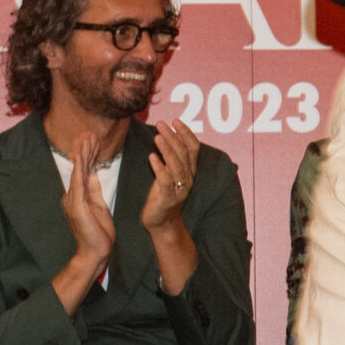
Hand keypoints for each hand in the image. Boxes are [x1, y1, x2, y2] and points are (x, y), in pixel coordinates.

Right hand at [60, 131, 115, 283]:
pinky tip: (82, 157)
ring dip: (82, 154)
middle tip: (89, 132)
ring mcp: (73, 200)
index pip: (84, 170)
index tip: (93, 139)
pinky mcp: (77, 206)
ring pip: (78, 172)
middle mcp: (73, 196)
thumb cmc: (98, 232)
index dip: (88, 154)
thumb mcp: (99, 206)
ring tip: (86, 137)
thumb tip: (93, 174)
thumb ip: (94, 190)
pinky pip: (78, 184)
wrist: (95, 252)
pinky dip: (80, 169)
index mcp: (79, 196)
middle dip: (85, 150)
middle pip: (79, 168)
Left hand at [139, 119, 201, 234]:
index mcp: (189, 171)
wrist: (162, 224)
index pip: (193, 148)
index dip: (186, 133)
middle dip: (173, 136)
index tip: (175, 120)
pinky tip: (151, 157)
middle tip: (161, 123)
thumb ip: (170, 158)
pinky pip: (166, 181)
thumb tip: (164, 137)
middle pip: (184, 153)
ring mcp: (179, 189)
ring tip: (157, 136)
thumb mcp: (168, 174)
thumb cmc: (162, 197)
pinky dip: (159, 168)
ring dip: (167, 149)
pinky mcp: (168, 199)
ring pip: (176, 165)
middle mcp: (188, 178)